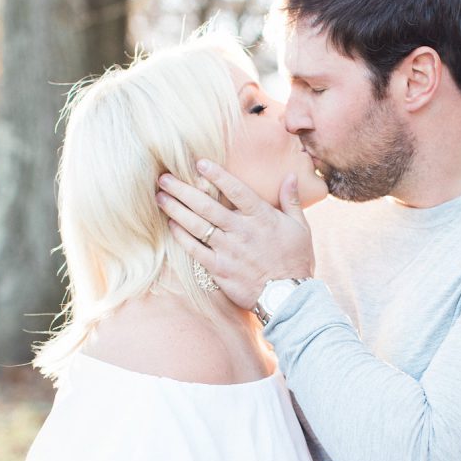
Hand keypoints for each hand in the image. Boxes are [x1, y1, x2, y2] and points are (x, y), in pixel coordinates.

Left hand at [156, 161, 314, 308]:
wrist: (289, 297)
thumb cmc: (296, 260)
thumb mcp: (301, 228)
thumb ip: (292, 200)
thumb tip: (290, 175)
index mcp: (261, 217)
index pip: (236, 190)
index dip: (217, 175)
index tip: (199, 163)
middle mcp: (242, 231)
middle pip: (206, 205)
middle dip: (183, 190)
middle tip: (164, 178)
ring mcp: (228, 250)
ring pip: (196, 225)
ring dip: (176, 209)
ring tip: (160, 197)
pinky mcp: (219, 269)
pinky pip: (195, 250)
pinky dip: (181, 236)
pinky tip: (171, 225)